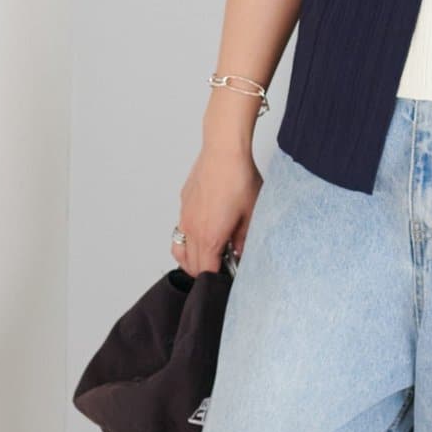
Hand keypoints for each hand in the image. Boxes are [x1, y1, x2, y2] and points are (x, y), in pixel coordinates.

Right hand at [170, 142, 261, 275]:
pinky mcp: (184, 204)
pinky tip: (206, 229)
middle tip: (224, 264)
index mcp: (209, 237)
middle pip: (191, 266)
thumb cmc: (239, 179)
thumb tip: (240, 253)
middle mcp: (192, 230)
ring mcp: (185, 217)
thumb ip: (245, 240)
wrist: (224, 151)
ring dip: (192, 259)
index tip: (228, 277)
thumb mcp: (252, 214)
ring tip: (210, 253)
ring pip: (179, 251)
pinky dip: (188, 239)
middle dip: (205, 271)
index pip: (205, 273)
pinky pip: (180, 230)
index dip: (216, 280)